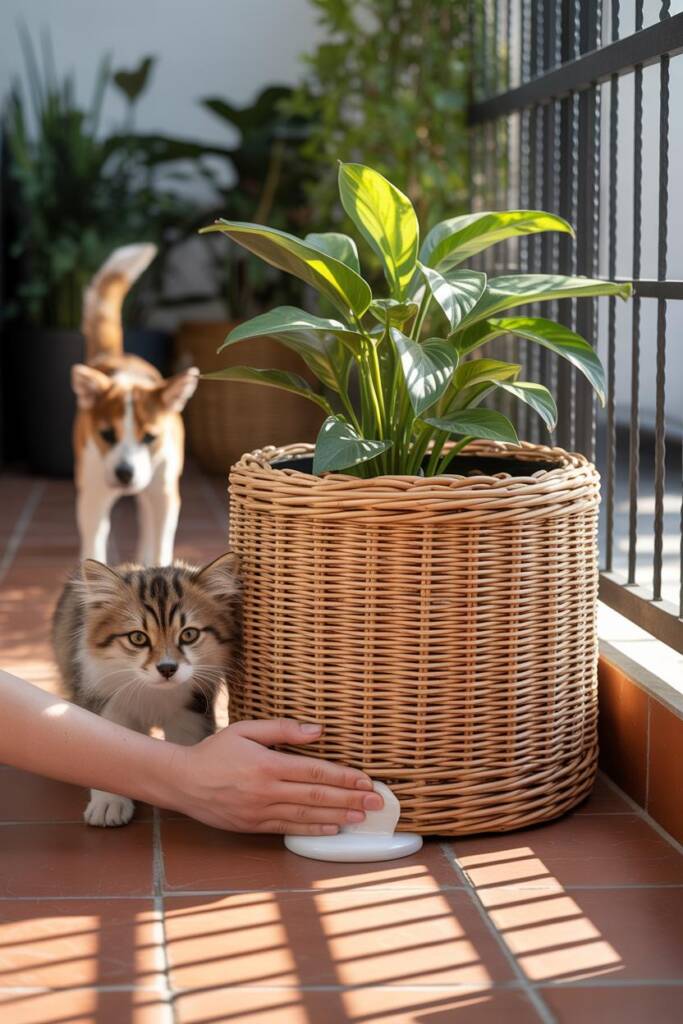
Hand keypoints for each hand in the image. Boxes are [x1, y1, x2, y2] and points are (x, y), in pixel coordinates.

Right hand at [167, 718, 383, 833]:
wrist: (182, 781)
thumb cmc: (215, 751)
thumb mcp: (245, 730)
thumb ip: (283, 730)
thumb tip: (317, 730)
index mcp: (267, 765)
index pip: (314, 771)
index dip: (343, 776)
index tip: (366, 780)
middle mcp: (266, 791)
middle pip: (317, 795)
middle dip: (351, 799)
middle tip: (377, 802)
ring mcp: (260, 812)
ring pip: (307, 814)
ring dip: (338, 816)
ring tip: (362, 817)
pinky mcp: (254, 826)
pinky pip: (289, 829)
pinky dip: (313, 829)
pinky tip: (332, 829)